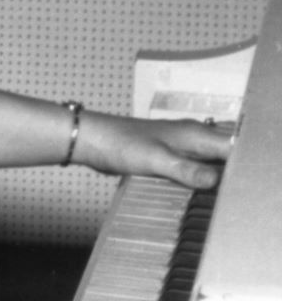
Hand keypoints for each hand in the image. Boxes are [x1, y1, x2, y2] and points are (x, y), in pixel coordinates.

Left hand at [73, 111, 233, 188]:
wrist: (90, 139)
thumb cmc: (119, 143)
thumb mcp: (155, 159)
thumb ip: (186, 169)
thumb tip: (216, 180)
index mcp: (195, 134)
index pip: (235, 147)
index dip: (243, 166)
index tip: (242, 187)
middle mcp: (193, 137)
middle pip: (226, 155)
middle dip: (232, 173)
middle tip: (230, 197)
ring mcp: (181, 146)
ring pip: (211, 162)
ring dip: (216, 178)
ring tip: (217, 198)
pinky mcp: (169, 156)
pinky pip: (194, 168)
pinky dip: (200, 179)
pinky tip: (200, 193)